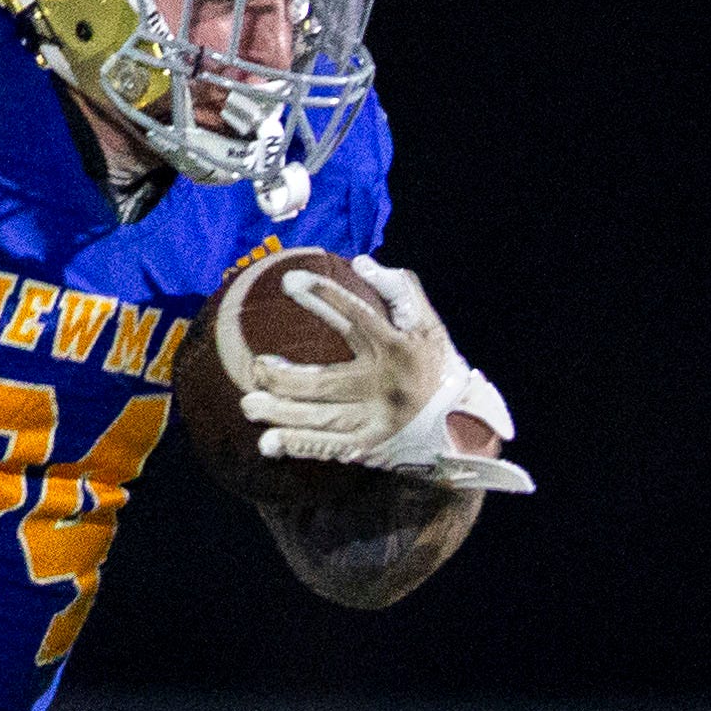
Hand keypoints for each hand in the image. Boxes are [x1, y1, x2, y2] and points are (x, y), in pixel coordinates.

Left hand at [241, 256, 533, 492]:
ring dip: (282, 413)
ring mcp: (375, 421)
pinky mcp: (368, 447)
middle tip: (257, 368)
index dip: (325, 296)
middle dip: (286, 378)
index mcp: (398, 349)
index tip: (289, 280)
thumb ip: (400, 290)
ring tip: (248, 405)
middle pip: (326, 381)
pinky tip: (269, 443)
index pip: (357, 317)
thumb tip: (360, 262)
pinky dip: (298, 445)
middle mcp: (383, 386)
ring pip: (321, 417)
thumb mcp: (430, 325)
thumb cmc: (437, 367)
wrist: (462, 428)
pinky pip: (327, 447)